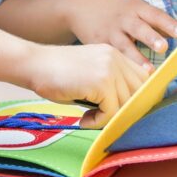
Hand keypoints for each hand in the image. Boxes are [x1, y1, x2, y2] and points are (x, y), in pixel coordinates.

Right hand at [24, 44, 149, 128]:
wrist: (33, 65)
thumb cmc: (56, 75)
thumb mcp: (89, 74)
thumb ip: (110, 84)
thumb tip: (129, 110)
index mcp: (114, 54)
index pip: (143, 78)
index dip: (137, 97)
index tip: (123, 111)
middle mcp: (116, 58)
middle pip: (139, 93)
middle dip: (125, 110)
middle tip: (105, 118)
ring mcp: (109, 69)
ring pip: (126, 105)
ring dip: (109, 118)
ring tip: (89, 118)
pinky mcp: (101, 82)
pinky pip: (111, 112)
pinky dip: (98, 122)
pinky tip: (84, 119)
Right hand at [64, 0, 176, 66]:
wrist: (79, 4)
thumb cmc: (114, 7)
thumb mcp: (132, 5)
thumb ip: (152, 20)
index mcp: (136, 7)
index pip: (156, 15)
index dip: (169, 24)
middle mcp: (124, 19)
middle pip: (140, 28)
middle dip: (152, 38)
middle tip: (163, 47)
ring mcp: (110, 32)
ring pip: (125, 46)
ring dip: (137, 58)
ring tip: (148, 70)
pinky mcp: (99, 43)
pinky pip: (111, 56)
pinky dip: (120, 67)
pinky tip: (127, 78)